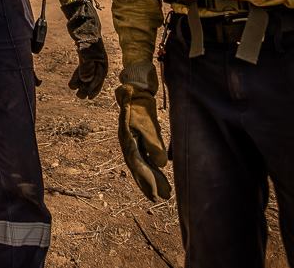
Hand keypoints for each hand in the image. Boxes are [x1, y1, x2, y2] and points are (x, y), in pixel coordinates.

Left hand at [63, 0, 107, 98]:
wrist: (81, 16)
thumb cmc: (85, 31)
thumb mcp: (85, 48)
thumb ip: (86, 64)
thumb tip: (86, 80)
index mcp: (102, 58)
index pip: (99, 76)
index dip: (95, 87)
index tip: (88, 96)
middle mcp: (98, 58)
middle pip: (94, 76)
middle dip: (87, 87)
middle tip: (80, 96)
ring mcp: (90, 55)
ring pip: (87, 72)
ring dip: (81, 82)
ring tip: (75, 90)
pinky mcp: (83, 52)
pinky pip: (82, 66)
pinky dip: (77, 74)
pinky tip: (72, 81)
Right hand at [115, 83, 171, 200]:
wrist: (135, 93)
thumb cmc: (141, 108)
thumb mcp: (148, 125)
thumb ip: (154, 145)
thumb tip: (161, 164)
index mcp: (128, 143)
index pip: (138, 167)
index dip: (146, 181)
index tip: (154, 194)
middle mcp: (129, 147)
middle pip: (139, 170)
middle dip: (149, 185)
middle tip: (158, 199)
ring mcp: (133, 145)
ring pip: (143, 166)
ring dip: (153, 179)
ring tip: (165, 194)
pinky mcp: (139, 142)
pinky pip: (146, 159)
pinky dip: (154, 169)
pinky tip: (162, 176)